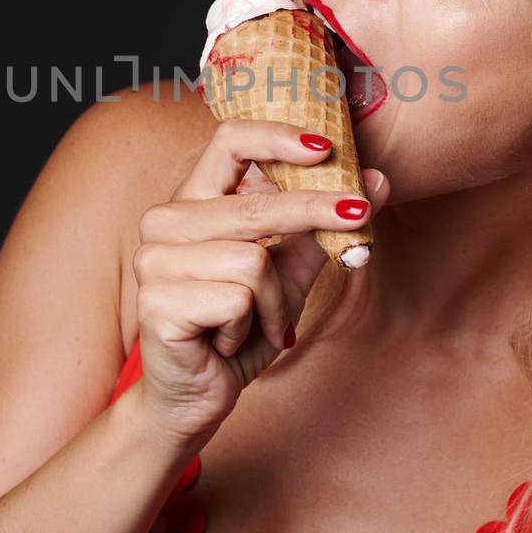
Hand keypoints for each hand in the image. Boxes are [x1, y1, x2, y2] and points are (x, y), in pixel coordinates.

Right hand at [129, 119, 386, 448]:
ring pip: (254, 260)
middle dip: (315, 213)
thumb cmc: (240, 327)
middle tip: (360, 214)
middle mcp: (164, 222)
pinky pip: (237, 298)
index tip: (324, 148)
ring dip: (275, 301)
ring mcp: (154, 261)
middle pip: (256, 202)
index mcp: (193, 201)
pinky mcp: (156, 302)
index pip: (229, 141)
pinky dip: (252, 325)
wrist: (197, 395)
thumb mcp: (289, 274)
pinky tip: (229, 341)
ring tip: (259, 323)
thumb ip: (321, 228)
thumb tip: (377, 181)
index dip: (278, 136)